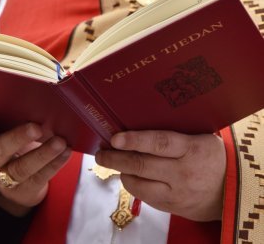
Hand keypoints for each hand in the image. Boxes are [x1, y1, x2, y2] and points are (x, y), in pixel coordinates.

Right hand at [0, 107, 70, 216]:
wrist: (17, 184)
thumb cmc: (15, 148)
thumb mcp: (7, 135)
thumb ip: (15, 121)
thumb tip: (41, 104)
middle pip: (0, 149)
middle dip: (18, 138)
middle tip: (36, 128)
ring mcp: (5, 178)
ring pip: (22, 167)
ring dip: (44, 153)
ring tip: (60, 142)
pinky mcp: (25, 189)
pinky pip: (40, 177)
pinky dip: (56, 163)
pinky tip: (66, 151)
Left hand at [95, 130, 225, 221]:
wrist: (230, 189)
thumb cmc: (212, 156)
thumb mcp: (199, 137)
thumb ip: (174, 134)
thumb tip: (139, 124)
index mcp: (192, 149)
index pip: (159, 143)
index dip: (134, 140)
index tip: (115, 138)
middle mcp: (183, 172)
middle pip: (142, 165)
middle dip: (116, 159)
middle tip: (101, 153)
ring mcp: (178, 193)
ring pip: (140, 185)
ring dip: (121, 173)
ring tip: (110, 162)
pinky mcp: (173, 208)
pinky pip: (146, 198)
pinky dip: (133, 186)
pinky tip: (127, 176)